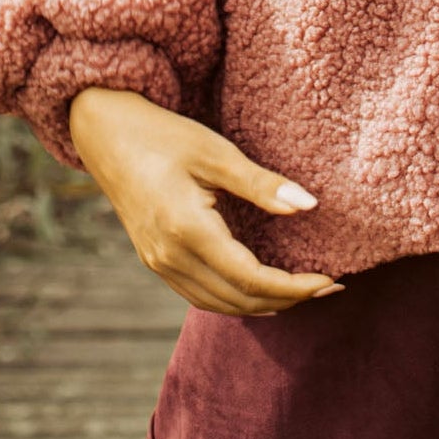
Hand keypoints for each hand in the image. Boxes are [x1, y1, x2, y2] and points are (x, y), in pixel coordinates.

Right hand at [69, 87, 341, 316]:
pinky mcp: (154, 261)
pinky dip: (235, 299)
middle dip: (287, 299)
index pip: (252, 278)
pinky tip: (258, 289)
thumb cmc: (164, 135)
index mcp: (188, 230)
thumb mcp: (216, 153)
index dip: (295, 286)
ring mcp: (158, 264)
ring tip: (302, 292)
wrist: (106, 134)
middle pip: (238, 299)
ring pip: (218, 304)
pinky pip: (200, 295)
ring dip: (263, 304)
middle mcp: (170, 258)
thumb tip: (310, 206)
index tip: (331, 280)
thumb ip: (262, 184)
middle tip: (329, 287)